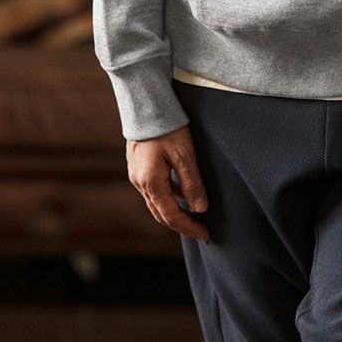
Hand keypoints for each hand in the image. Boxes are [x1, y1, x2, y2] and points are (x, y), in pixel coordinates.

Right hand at [127, 126, 209, 240]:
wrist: (145, 105)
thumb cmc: (167, 127)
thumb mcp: (185, 155)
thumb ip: (192, 183)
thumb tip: (200, 209)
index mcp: (151, 182)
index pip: (171, 215)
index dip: (189, 228)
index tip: (205, 235)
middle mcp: (140, 183)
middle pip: (161, 214)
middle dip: (181, 224)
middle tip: (200, 231)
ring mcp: (136, 175)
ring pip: (156, 204)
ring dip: (174, 213)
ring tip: (193, 217)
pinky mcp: (138, 167)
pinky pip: (154, 191)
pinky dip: (168, 198)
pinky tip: (182, 195)